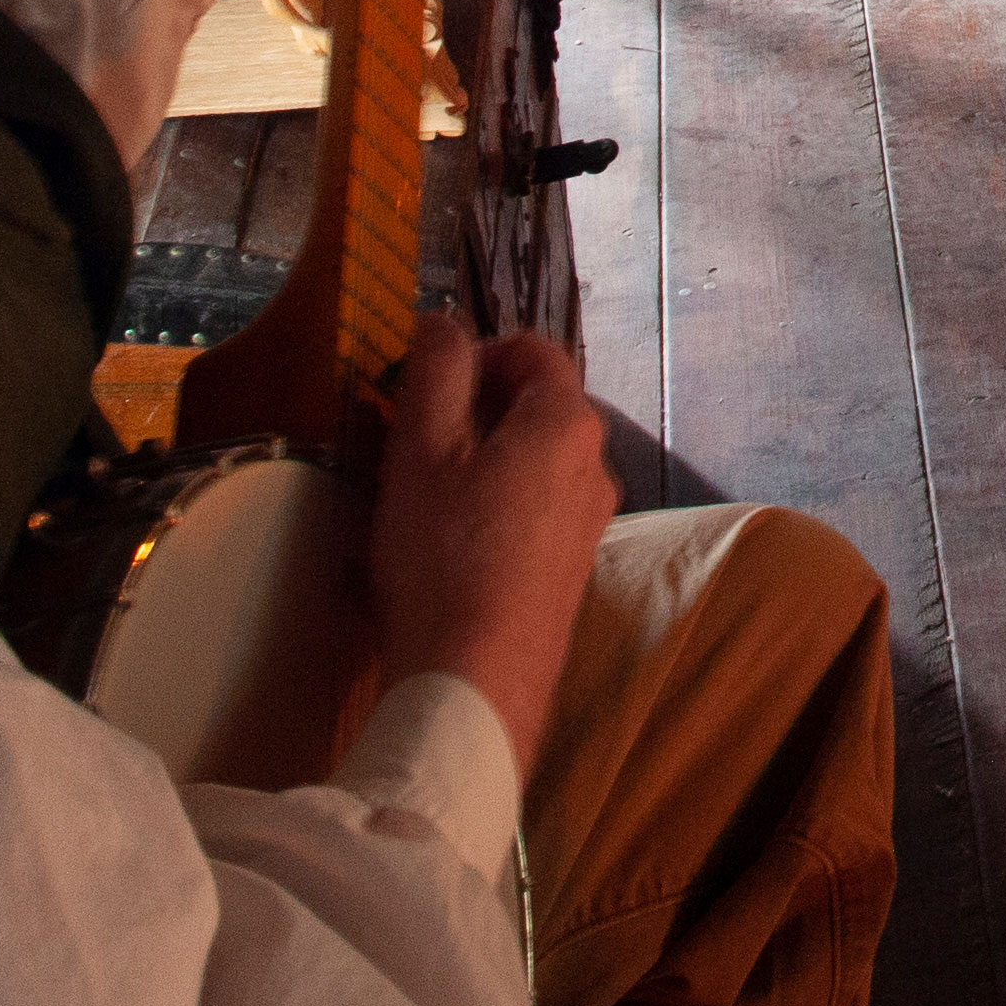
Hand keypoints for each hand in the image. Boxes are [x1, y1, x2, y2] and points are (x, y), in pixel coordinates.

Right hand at [368, 313, 614, 774]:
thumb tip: (444, 322)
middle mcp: (595, 468)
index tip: (422, 386)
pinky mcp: (569, 573)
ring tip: (416, 501)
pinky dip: (487, 514)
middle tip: (410, 442)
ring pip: (529, 466)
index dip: (474, 353)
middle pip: (534, 408)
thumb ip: (436, 371)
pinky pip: (529, 517)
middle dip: (471, 412)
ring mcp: (588, 525)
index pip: (533, 350)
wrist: (475, 682)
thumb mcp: (421, 449)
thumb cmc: (443, 558)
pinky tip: (439, 552)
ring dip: (476, 466)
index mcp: (567, 424)